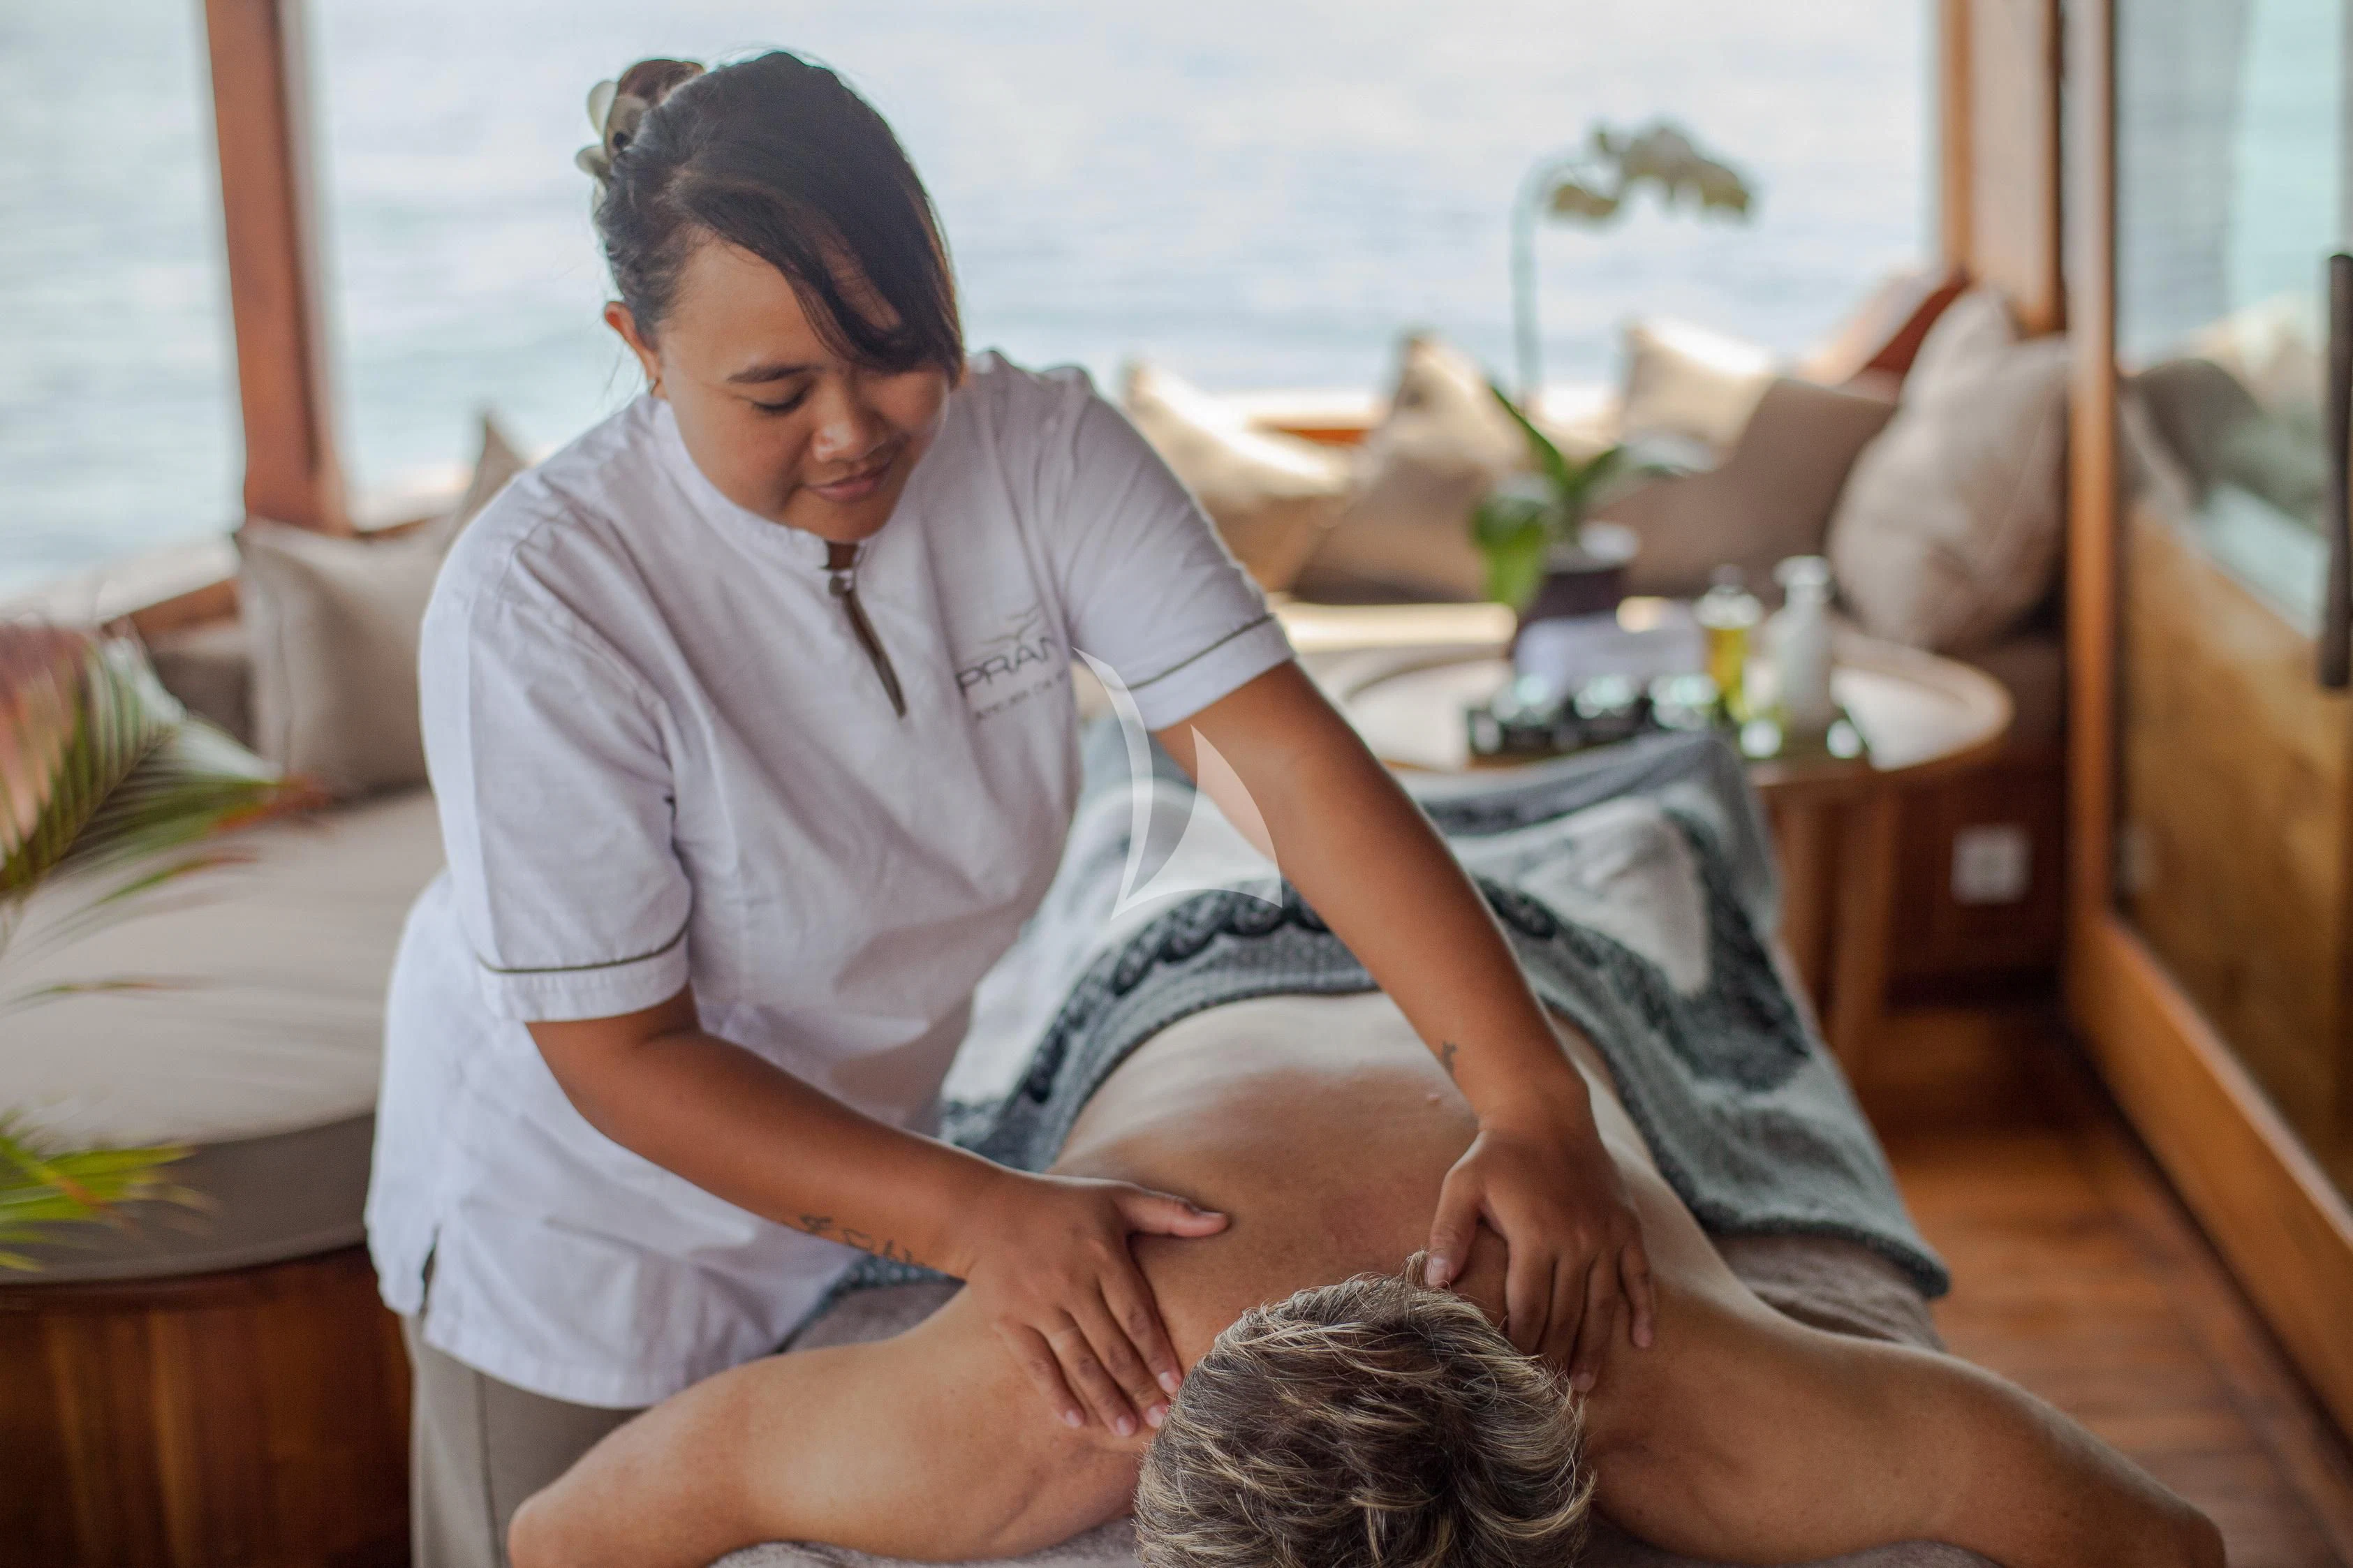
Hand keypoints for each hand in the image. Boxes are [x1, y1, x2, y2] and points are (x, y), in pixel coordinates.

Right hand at [957, 1170, 1226, 1435]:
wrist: (983, 1211)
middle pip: (1112, 1346)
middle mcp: (1071, 1282)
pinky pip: (1036, 1364)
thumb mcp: (1116, 1197)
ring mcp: (1037, 1304)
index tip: (1178, 1385)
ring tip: (1126, 1428)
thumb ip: (1170, 1212)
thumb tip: (1224, 1221)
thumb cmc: (1061, 1204)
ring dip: (1104, 1398)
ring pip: (1078, 1361)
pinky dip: (1055, 1394)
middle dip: (1139, 1387)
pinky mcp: (1008, 1320)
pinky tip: (1076, 1420)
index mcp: (1102, 1255)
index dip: (1158, 1353)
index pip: (1137, 1315)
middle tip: (1162, 1420)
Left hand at [1424, 1098, 1655, 1392]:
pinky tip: (1644, 1341)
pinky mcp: (1627, 1226)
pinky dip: (1644, 1309)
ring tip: (1585, 1384)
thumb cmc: (1497, 1155)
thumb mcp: (1462, 1186)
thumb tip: (1435, 1283)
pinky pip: (1640, 1275)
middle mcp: (1577, 1240)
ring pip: (1603, 1304)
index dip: (1521, 1344)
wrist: (1546, 1113)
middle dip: (1555, 1356)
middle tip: (1549, 1393)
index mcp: (1535, 1236)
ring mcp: (1606, 1235)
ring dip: (1596, 1347)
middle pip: (1566, 1314)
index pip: (1528, 1307)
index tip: (1513, 1374)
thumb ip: (1448, 1234)